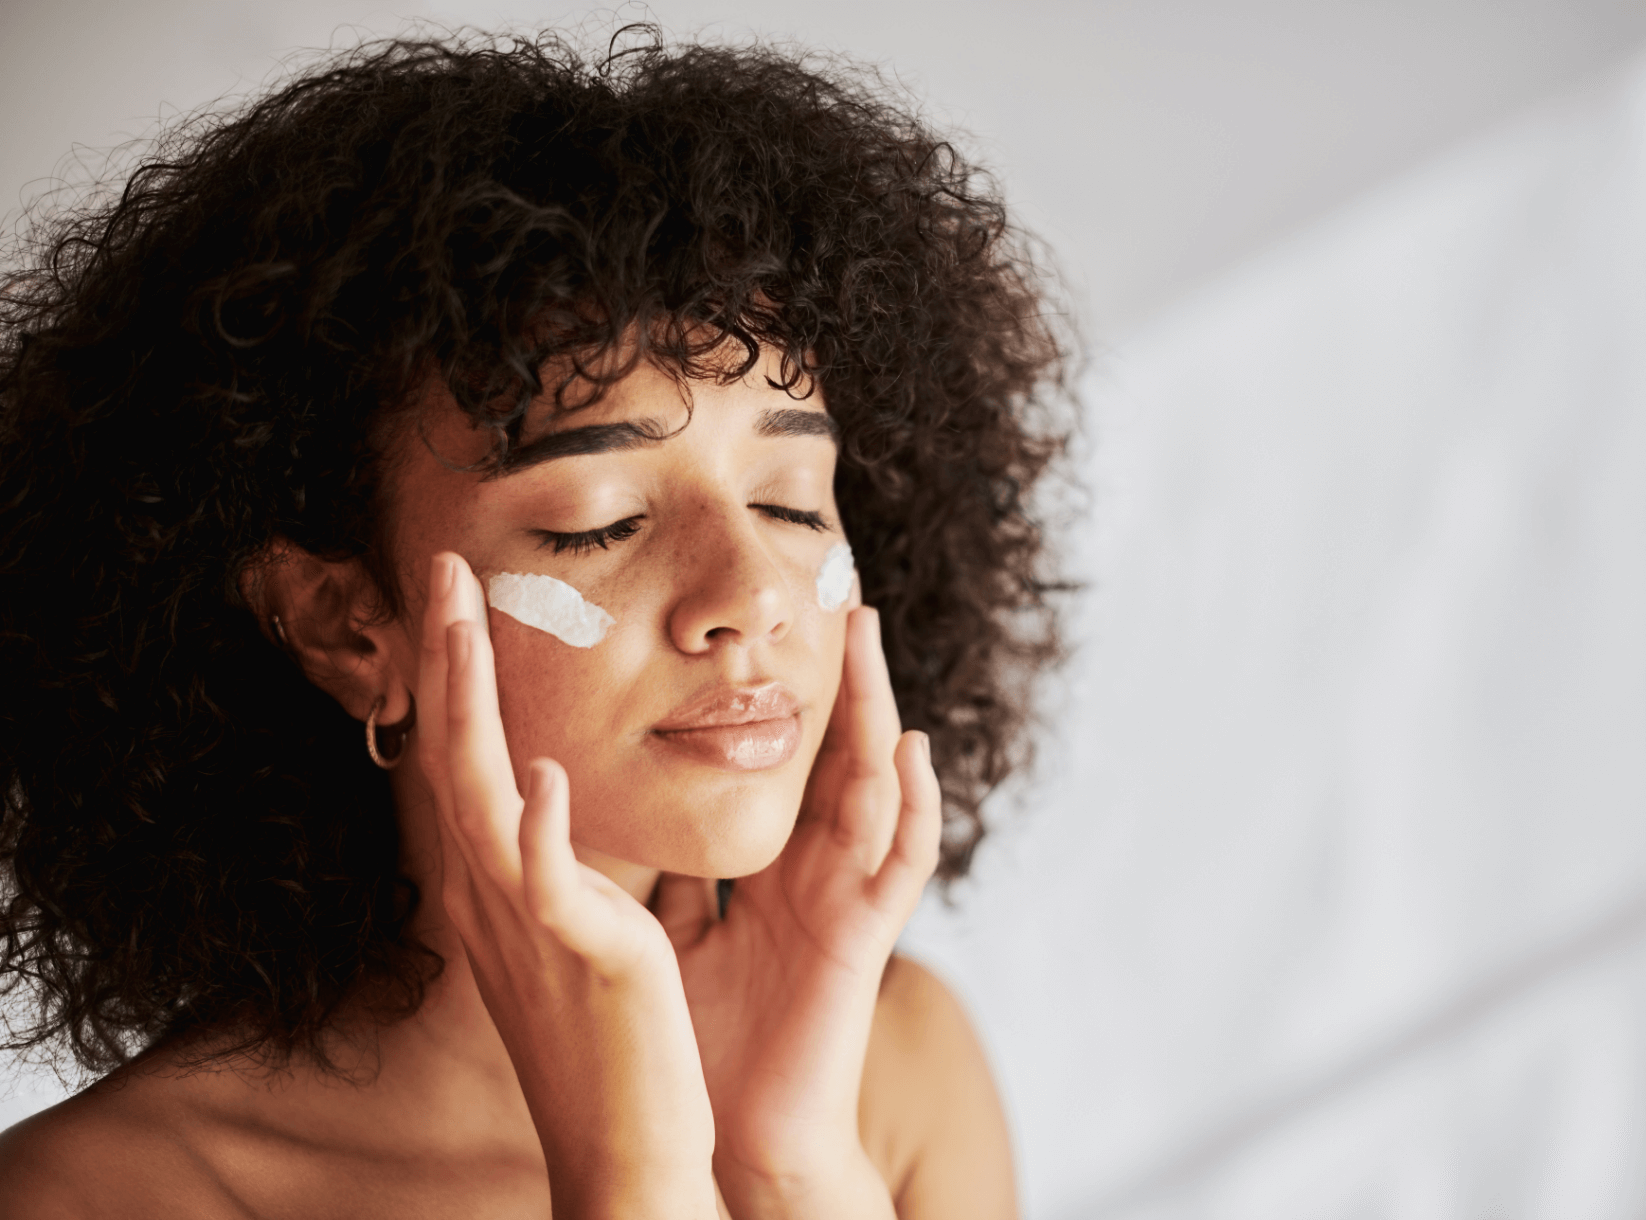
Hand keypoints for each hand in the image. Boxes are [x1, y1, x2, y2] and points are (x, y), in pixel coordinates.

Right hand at [417, 552, 717, 1218]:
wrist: (622, 1145)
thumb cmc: (602, 1037)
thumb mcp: (569, 931)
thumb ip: (556, 864)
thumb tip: (553, 800)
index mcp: (499, 883)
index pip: (465, 759)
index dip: (455, 677)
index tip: (458, 601)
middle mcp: (493, 894)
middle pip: (457, 757)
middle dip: (449, 661)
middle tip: (446, 573)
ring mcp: (528, 923)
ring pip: (484, 797)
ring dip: (471, 707)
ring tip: (464, 624)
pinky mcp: (582, 956)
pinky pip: (549, 883)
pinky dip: (540, 829)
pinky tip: (543, 772)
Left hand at [656, 606, 942, 1218]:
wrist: (718, 1132)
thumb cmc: (699, 1036)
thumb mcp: (675, 929)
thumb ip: (671, 868)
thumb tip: (627, 806)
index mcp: (770, 871)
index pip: (789, 766)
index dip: (791, 701)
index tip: (784, 631)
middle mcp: (815, 875)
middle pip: (838, 759)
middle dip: (844, 683)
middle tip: (845, 601)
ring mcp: (844, 901)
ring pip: (874, 789)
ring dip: (878, 712)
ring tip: (872, 641)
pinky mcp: (861, 940)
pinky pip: (901, 867)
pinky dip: (913, 808)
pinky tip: (910, 751)